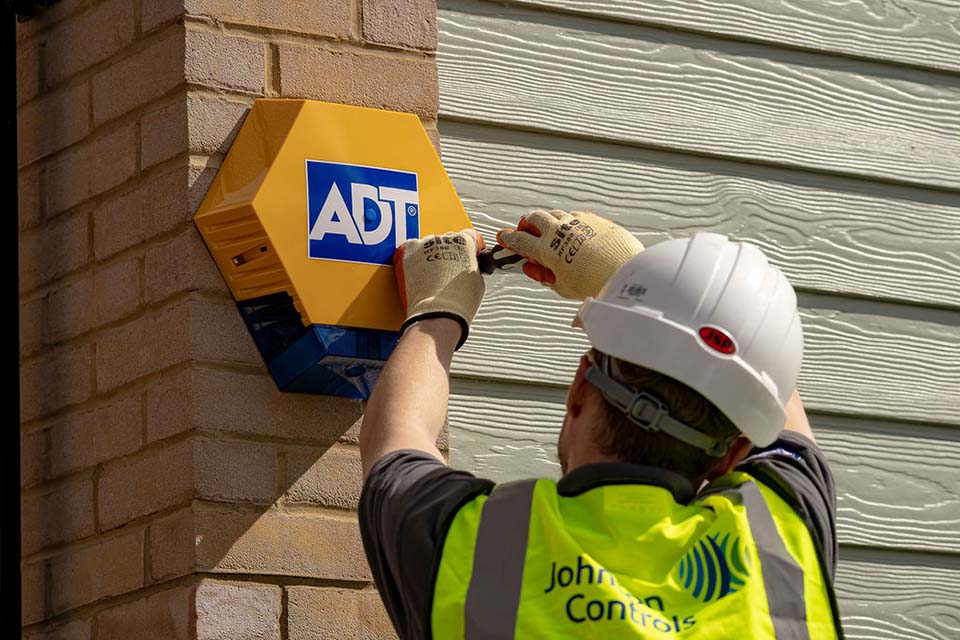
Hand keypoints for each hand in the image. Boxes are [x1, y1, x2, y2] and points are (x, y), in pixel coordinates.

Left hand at [393, 229, 485, 349]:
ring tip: (434, 275)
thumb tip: (467, 266)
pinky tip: (421, 274)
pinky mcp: (405, 256)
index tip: (471, 253)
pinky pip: (411, 253)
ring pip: (428, 245)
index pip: (471, 235)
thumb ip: (472, 265)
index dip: (472, 247)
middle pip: (447, 239)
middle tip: (451, 269)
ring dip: (431, 256)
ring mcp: (422, 246)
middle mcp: (441, 239)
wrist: (436, 315)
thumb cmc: (457, 302)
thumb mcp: (476, 280)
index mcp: (463, 242)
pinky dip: (415, 261)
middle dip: (450, 252)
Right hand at [496, 210, 642, 299]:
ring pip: (555, 213)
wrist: (624, 272)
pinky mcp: (594, 219)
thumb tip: (537, 270)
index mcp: (546, 248)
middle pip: (534, 218)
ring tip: (550, 230)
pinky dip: (570, 222)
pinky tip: (574, 231)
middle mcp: (559, 230)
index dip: (509, 239)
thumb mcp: (563, 287)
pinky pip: (576, 216)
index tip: (504, 238)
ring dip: (548, 220)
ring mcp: (577, 221)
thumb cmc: (596, 281)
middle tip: (525, 230)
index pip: (519, 240)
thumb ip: (546, 276)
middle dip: (527, 223)